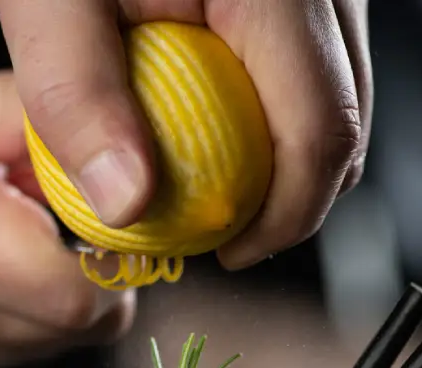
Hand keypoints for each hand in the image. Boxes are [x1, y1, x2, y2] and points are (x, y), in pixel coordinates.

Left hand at [0, 0, 371, 268]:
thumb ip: (77, 93)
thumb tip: (124, 202)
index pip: (321, 127)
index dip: (285, 213)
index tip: (227, 252)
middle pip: (344, 118)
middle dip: (289, 195)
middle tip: (219, 235)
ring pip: (334, 93)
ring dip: (281, 157)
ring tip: (211, 189)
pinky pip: (308, 62)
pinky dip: (271, 111)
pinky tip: (215, 126)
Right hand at [0, 63, 134, 367]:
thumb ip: (28, 118)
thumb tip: (114, 149)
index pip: (74, 293)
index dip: (112, 254)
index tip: (102, 213)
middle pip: (74, 325)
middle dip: (88, 270)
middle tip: (50, 214)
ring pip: (47, 346)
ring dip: (48, 293)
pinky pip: (7, 358)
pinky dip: (10, 317)